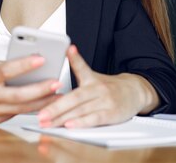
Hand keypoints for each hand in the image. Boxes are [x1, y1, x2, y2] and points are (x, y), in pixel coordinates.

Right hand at [0, 56, 60, 125]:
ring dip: (41, 102)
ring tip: (57, 94)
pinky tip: (42, 103)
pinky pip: (15, 114)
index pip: (6, 70)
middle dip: (41, 89)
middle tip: (56, 82)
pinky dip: (29, 108)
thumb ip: (3, 65)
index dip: (25, 65)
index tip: (41, 59)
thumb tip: (26, 62)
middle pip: (18, 95)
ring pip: (21, 108)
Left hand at [37, 45, 158, 127]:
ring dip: (62, 118)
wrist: (135, 92)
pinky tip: (70, 126)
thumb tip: (61, 65)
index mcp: (91, 79)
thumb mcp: (93, 76)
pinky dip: (81, 123)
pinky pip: (95, 119)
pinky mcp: (112, 114)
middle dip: (54, 107)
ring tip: (48, 123)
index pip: (82, 66)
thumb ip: (77, 71)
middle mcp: (98, 88)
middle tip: (40, 115)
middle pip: (74, 97)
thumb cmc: (109, 87)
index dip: (75, 57)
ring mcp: (105, 101)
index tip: (68, 49)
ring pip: (81, 110)